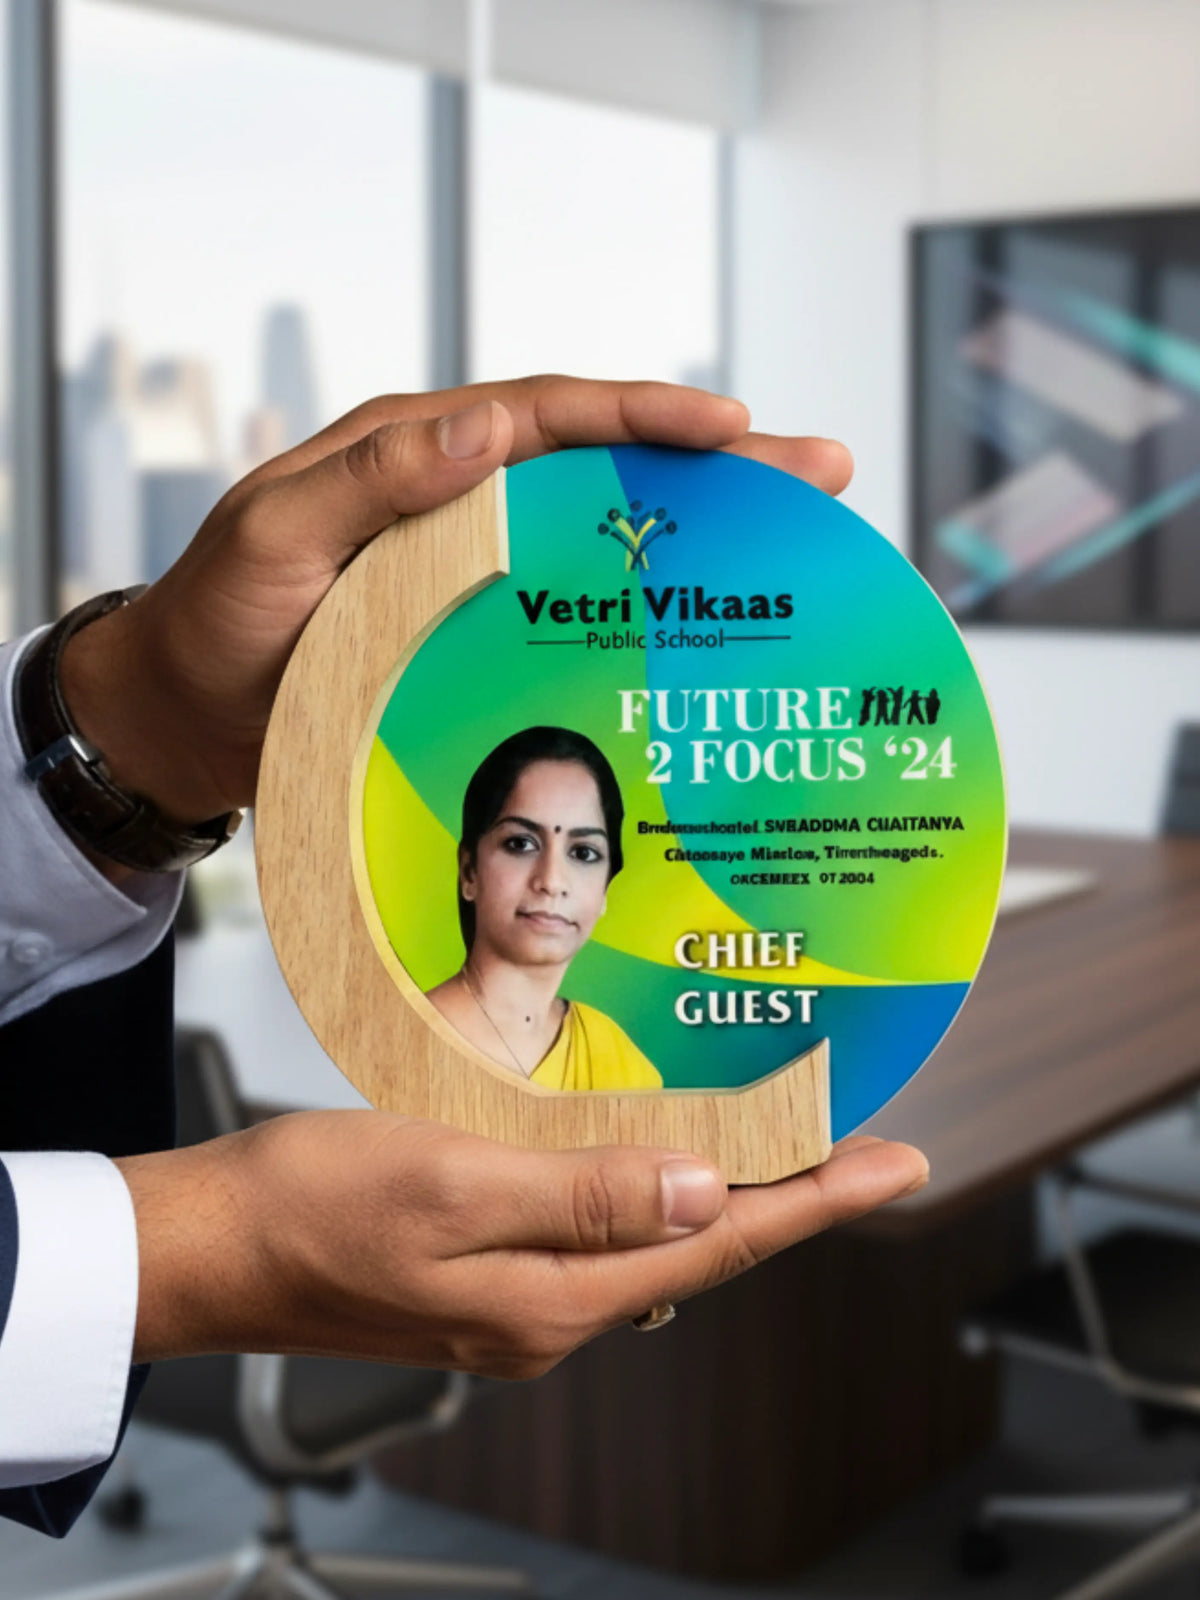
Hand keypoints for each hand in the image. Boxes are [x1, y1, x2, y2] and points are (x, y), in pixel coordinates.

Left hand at [59, 378, 851, 831]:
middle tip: (820, 469)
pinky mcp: (481, 634)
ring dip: (700, 541)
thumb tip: (485, 424)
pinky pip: (576, 614)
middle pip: (604, 469)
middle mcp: (463, 501)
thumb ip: (372, 479)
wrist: (183, 720)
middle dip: (715, 466)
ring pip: (606, 541)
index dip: (642, 416)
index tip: (729, 425)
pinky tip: (707, 643)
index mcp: (420, 453)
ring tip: (797, 548)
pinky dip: (645, 618)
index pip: (547, 414)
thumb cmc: (216, 623)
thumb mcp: (277, 537)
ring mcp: (478, 571)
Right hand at [117, 1116, 923, 1371]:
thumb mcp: (455, 1183)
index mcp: (553, 1300)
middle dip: (792, 1200)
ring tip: (787, 1149)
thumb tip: (703, 1193)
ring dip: (727, 1197)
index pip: (720, 1246)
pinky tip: (660, 1162)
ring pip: (654, 1246)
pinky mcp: (489, 1280)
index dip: (818, 1202)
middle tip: (863, 1147)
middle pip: (702, 1252)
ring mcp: (519, 1305)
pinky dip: (651, 1196)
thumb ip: (584, 1193)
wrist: (214, 1244)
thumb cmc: (314, 1204)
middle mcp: (551, 1316)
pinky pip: (600, 1238)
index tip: (898, 1164)